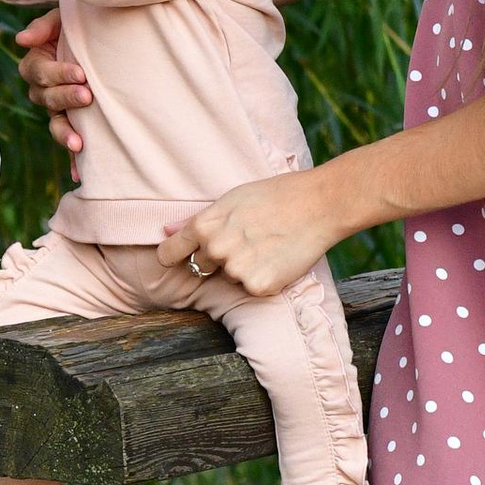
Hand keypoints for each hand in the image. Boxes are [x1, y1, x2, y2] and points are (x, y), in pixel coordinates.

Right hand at [14, 7, 90, 161]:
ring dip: (65, 133)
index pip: (40, 71)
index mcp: (37, 64)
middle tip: (87, 96)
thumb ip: (43, 27)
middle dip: (66, 98)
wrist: (103, 38)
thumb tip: (21, 40)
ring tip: (78, 142)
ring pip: (54, 123)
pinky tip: (80, 175)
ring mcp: (55, 109)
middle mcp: (42, 89)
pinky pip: (69, 142)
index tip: (81, 73)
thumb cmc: (81, 24)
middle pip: (47, 98)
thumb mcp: (63, 19)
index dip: (59, 73)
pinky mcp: (71, 123)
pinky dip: (72, 160)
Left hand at [158, 168, 341, 300]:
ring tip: (268, 244)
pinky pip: (252, 288)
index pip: (171, 252)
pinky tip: (278, 258)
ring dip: (244, 268)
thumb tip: (165, 230)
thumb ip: (198, 220)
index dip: (172, 256)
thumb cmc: (276, 195)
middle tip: (248, 239)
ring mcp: (237, 269)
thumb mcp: (231, 199)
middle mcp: (216, 249)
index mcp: (205, 224)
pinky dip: (264, 279)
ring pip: (230, 277)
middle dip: (218, 258)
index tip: (176, 259)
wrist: (319, 204)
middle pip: (201, 266)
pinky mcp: (259, 286)